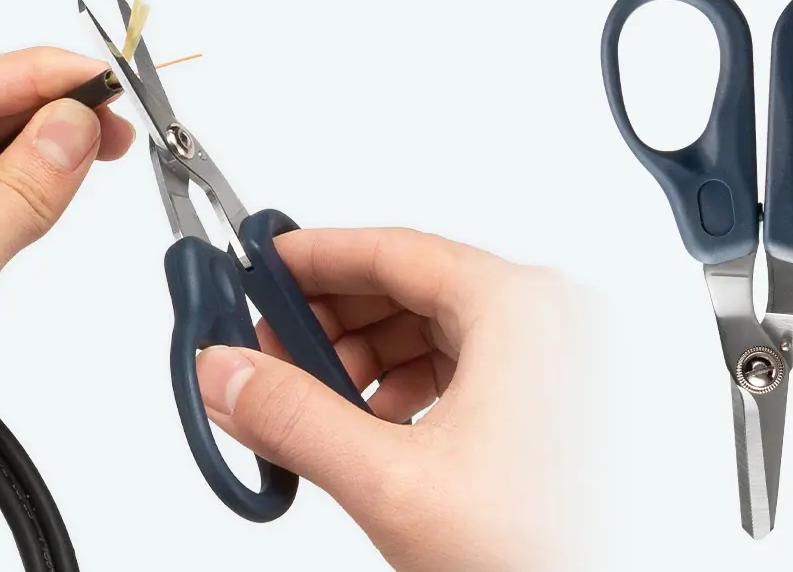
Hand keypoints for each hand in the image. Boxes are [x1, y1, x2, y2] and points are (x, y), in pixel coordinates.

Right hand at [195, 228, 597, 570]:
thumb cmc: (547, 550)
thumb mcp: (393, 483)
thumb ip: (295, 419)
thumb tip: (230, 375)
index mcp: (526, 311)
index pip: (395, 250)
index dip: (315, 258)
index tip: (264, 265)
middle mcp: (555, 320)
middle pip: (414, 287)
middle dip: (334, 319)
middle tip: (274, 348)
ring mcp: (562, 359)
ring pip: (438, 328)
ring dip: (369, 357)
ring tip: (319, 397)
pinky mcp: (556, 399)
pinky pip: (469, 364)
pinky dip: (411, 384)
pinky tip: (376, 421)